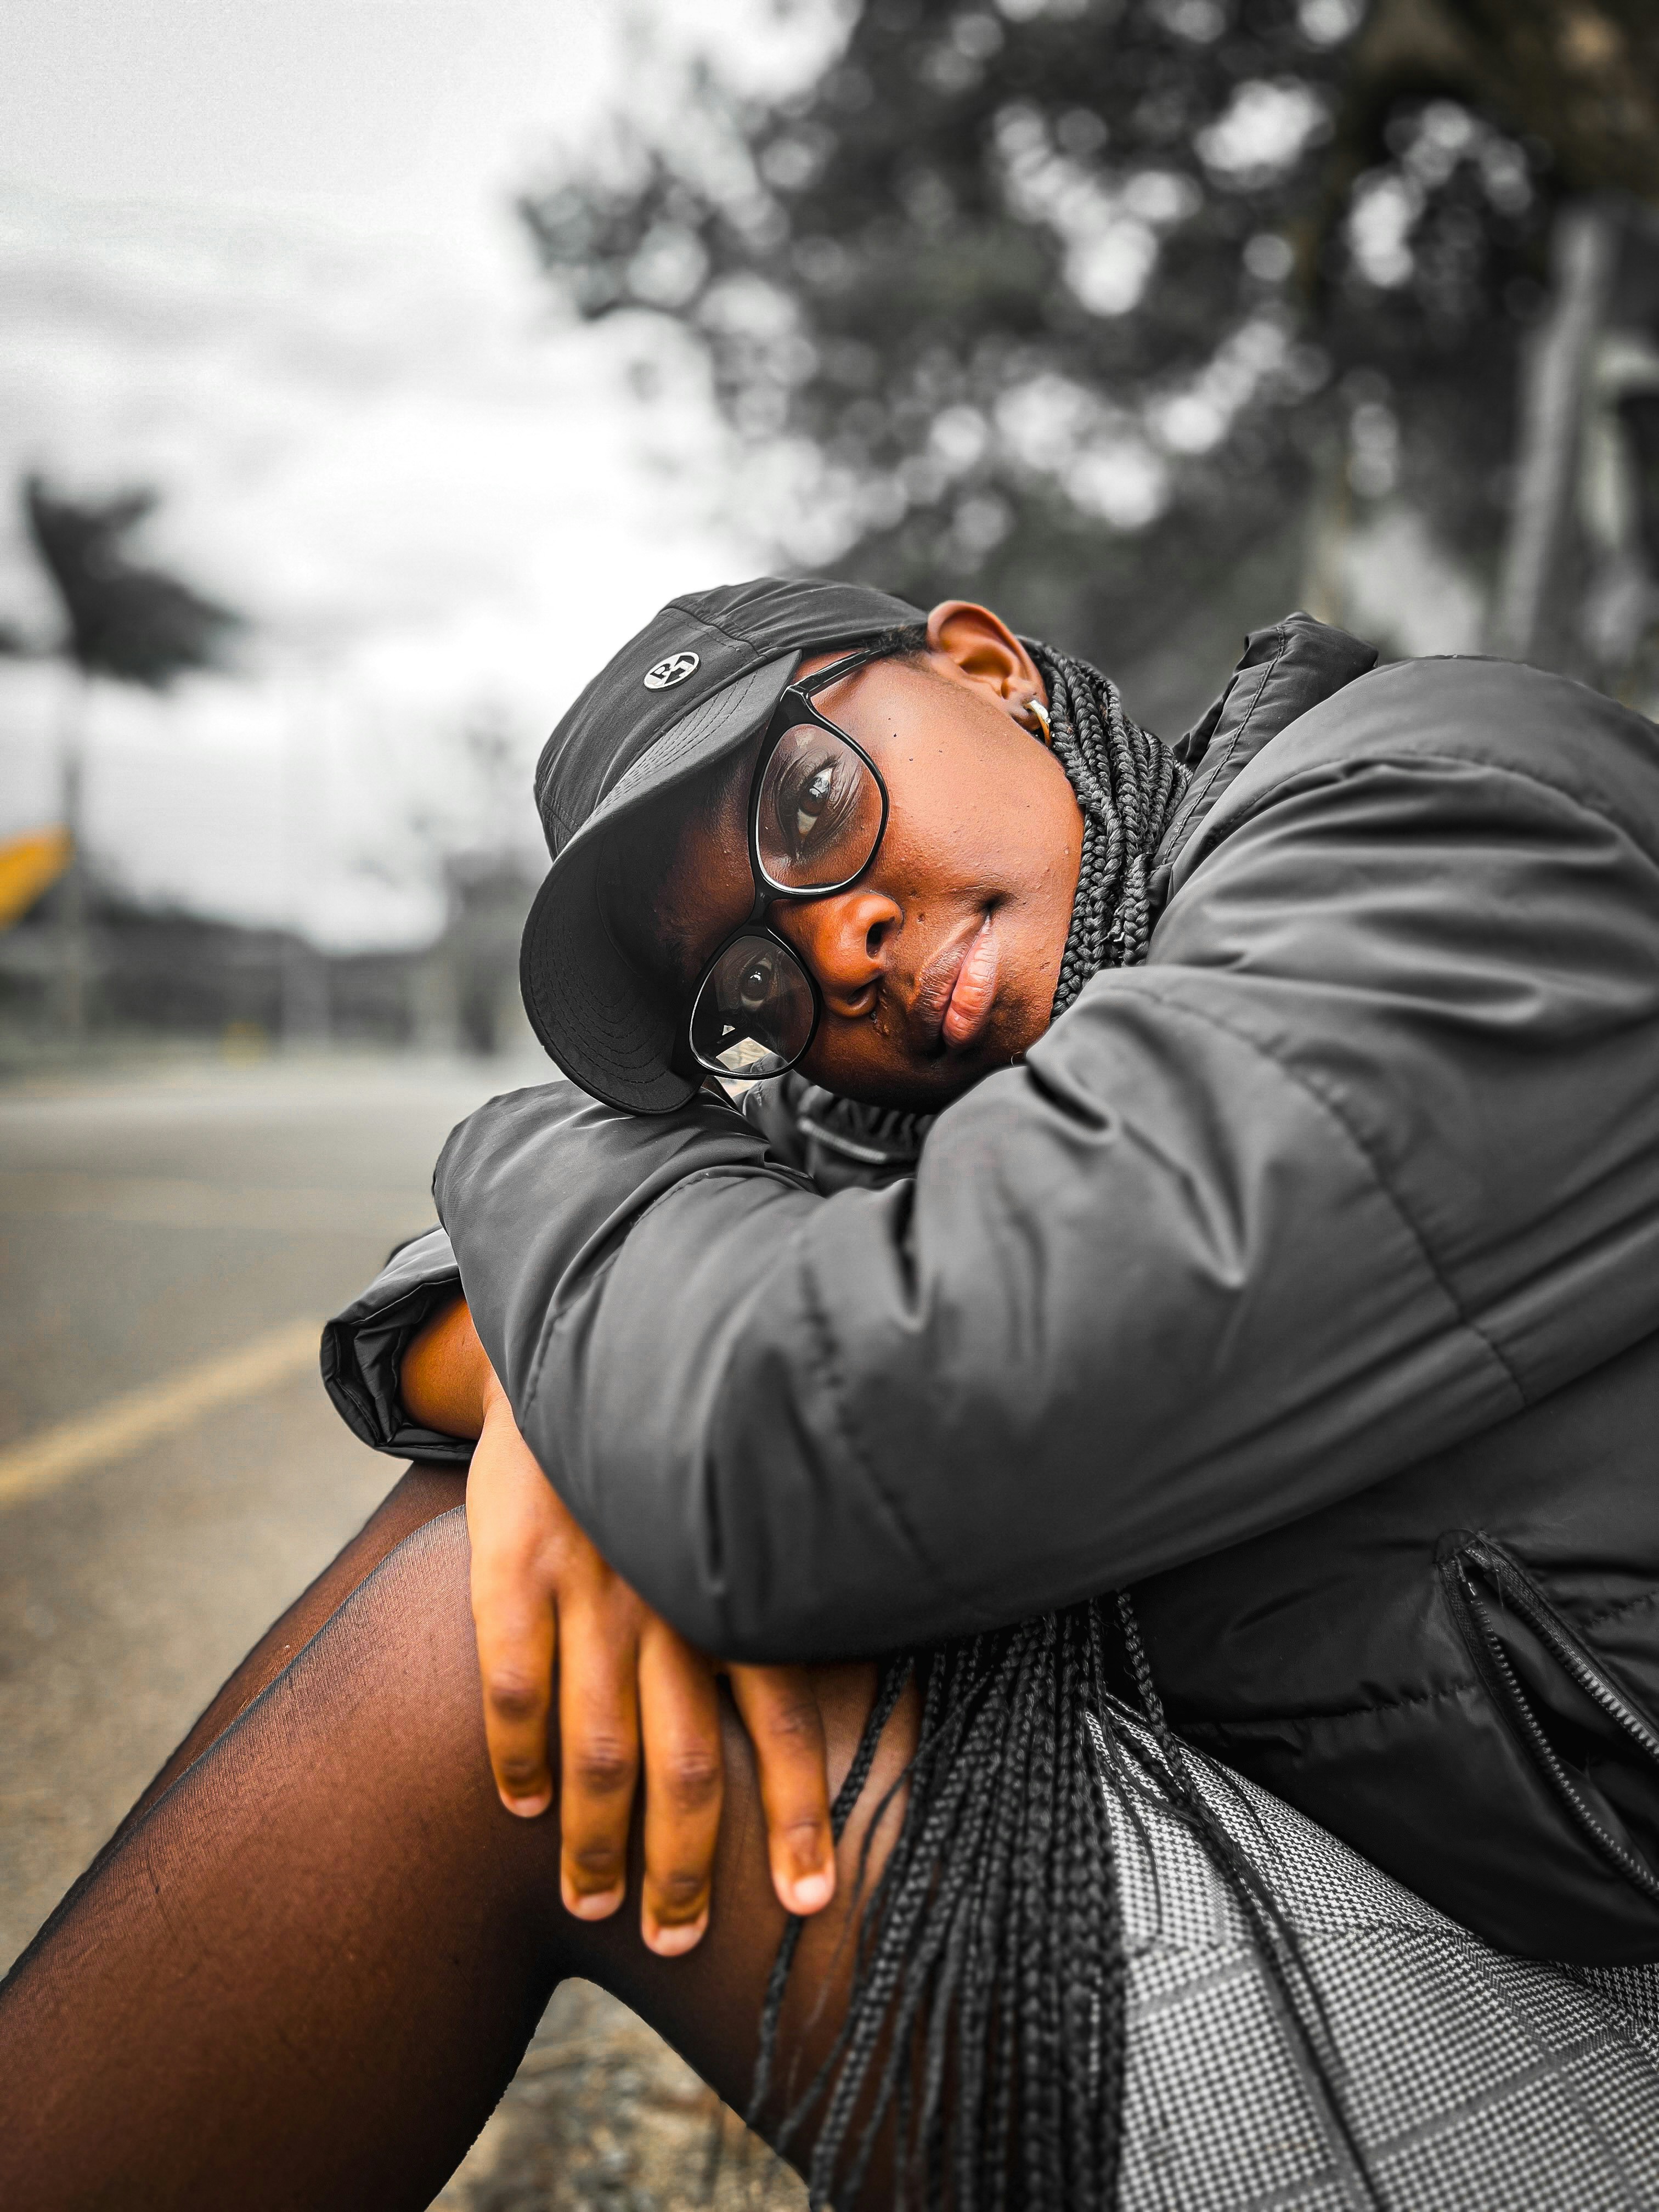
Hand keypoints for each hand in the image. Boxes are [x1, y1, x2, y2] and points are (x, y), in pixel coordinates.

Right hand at [464, 1370, 836, 1955]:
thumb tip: (875, 1681)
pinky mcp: (514, 1563)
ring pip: (597, 1743)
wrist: (581, 1346)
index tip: (811, 1899)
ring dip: (595, 1841)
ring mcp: (591, 1583)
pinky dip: (515, 1756)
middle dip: (683, 1866)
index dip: (797, 1815)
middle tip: (676, 1941)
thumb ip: (791, 1588)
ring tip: (595, 1906)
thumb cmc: (685, 1450)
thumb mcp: (753, 1505)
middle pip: (684, 1760)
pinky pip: (513, 1681)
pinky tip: (520, 1809)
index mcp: (743, 1585)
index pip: (788, 1719)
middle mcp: (673, 1596)